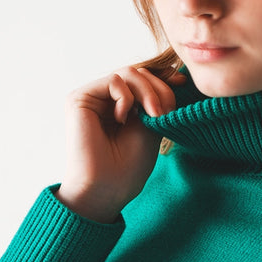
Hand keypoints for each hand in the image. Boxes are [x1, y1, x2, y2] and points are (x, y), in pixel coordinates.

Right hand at [56, 65, 183, 222]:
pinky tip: (124, 119)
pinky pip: (114, 80)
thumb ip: (157, 100)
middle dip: (159, 88)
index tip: (182, 82)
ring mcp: (91, 98)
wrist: (108, 188)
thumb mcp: (152, 127)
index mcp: (120, 107)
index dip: (163, 78)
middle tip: (166, 111)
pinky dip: (127, 97)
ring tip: (154, 115)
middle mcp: (103, 100)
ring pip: (128, 73)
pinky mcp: (79, 99)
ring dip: (148, 91)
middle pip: (138, 73)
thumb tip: (174, 73)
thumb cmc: (129, 167)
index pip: (143, 80)